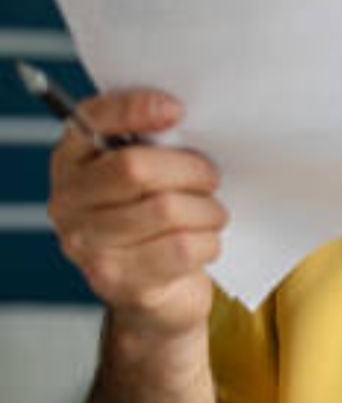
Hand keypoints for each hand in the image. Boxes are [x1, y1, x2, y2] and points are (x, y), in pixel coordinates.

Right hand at [47, 89, 225, 339]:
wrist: (156, 294)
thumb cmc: (158, 219)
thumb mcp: (150, 175)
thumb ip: (156, 142)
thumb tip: (184, 117)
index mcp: (73, 160)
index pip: (92, 119)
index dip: (134, 109)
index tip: (177, 110)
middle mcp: (68, 201)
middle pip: (134, 169)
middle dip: (189, 169)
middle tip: (211, 177)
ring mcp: (85, 244)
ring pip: (165, 209)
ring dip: (206, 210)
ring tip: (211, 214)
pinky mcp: (115, 280)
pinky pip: (181, 247)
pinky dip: (208, 242)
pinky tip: (205, 242)